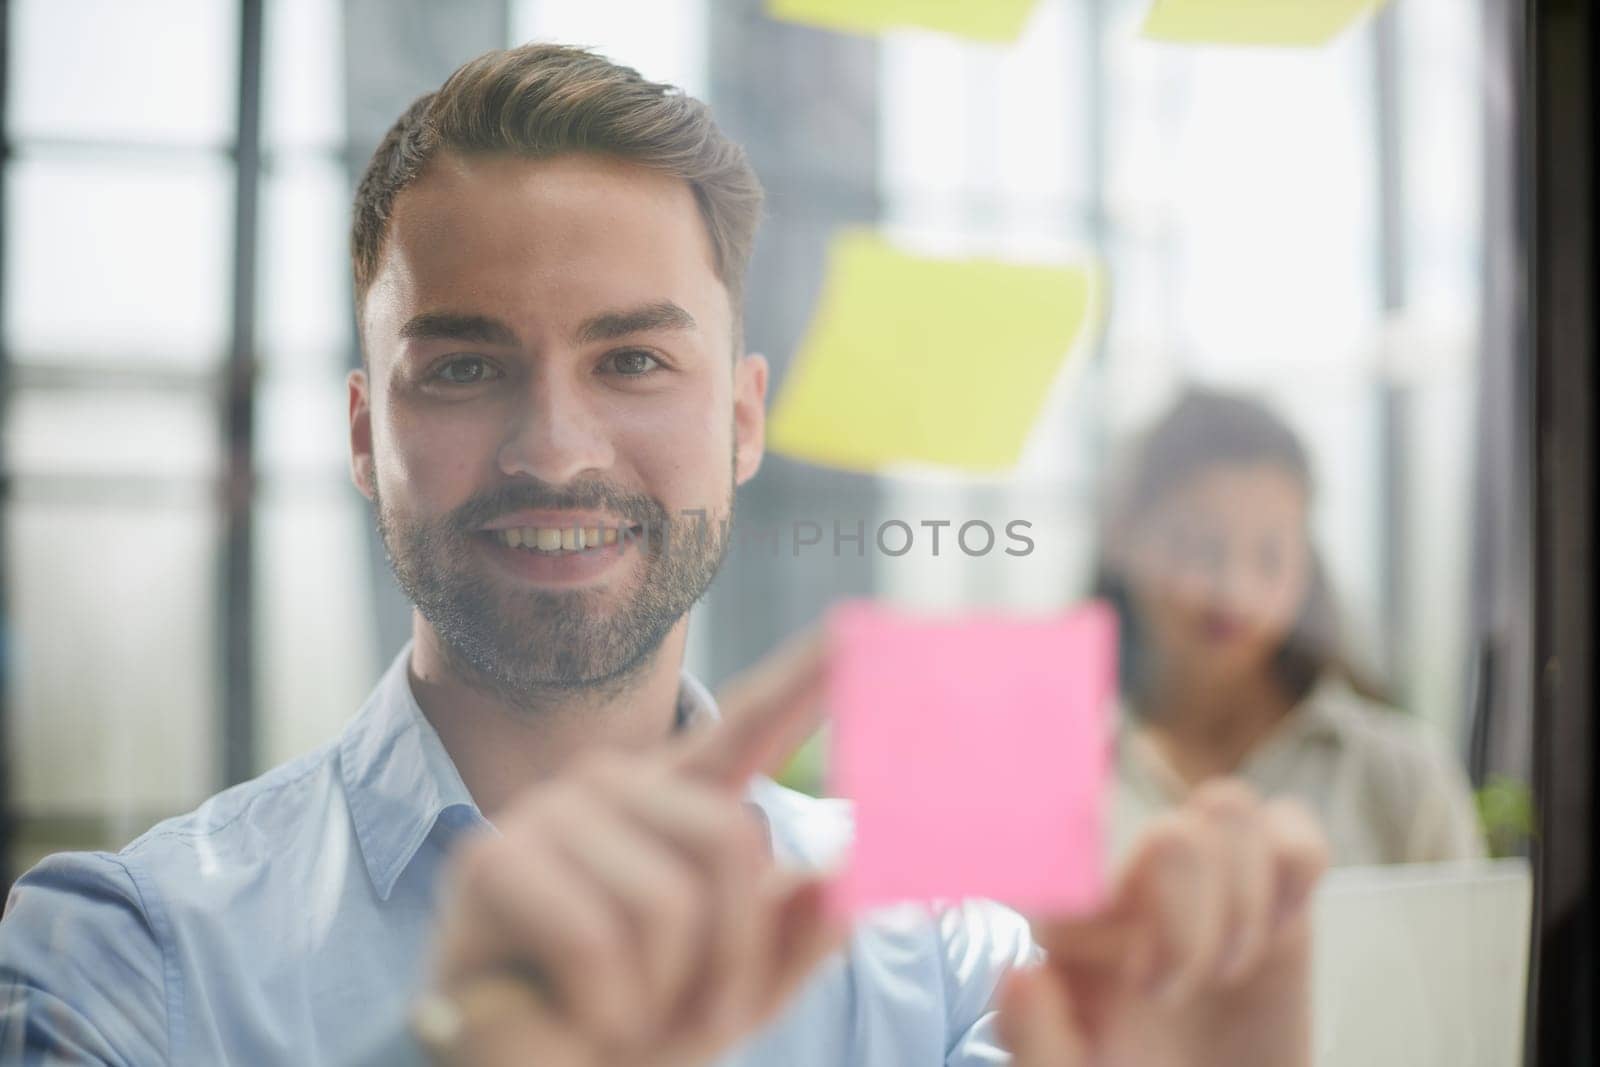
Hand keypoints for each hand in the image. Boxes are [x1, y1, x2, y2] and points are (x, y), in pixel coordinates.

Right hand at [420, 631, 839, 1066]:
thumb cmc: (628, 1028)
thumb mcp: (730, 993)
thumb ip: (791, 941)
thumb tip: (842, 879)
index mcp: (675, 805)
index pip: (746, 727)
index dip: (804, 681)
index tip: (858, 631)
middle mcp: (613, 787)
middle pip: (734, 841)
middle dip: (731, 958)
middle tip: (690, 1014)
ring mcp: (550, 815)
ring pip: (672, 899)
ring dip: (664, 993)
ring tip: (620, 1014)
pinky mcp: (493, 860)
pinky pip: (600, 936)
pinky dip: (605, 1005)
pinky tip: (574, 1015)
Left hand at [1001, 781, 1329, 1066]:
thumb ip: (1038, 1042)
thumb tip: (1025, 976)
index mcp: (1073, 917)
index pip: (1084, 851)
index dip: (1133, 917)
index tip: (1146, 991)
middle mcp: (1133, 881)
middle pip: (1171, 833)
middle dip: (1193, 924)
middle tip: (1178, 996)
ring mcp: (1204, 874)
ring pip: (1227, 807)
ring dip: (1245, 896)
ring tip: (1231, 971)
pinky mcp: (1271, 883)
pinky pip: (1291, 824)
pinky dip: (1296, 868)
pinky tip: (1281, 930)